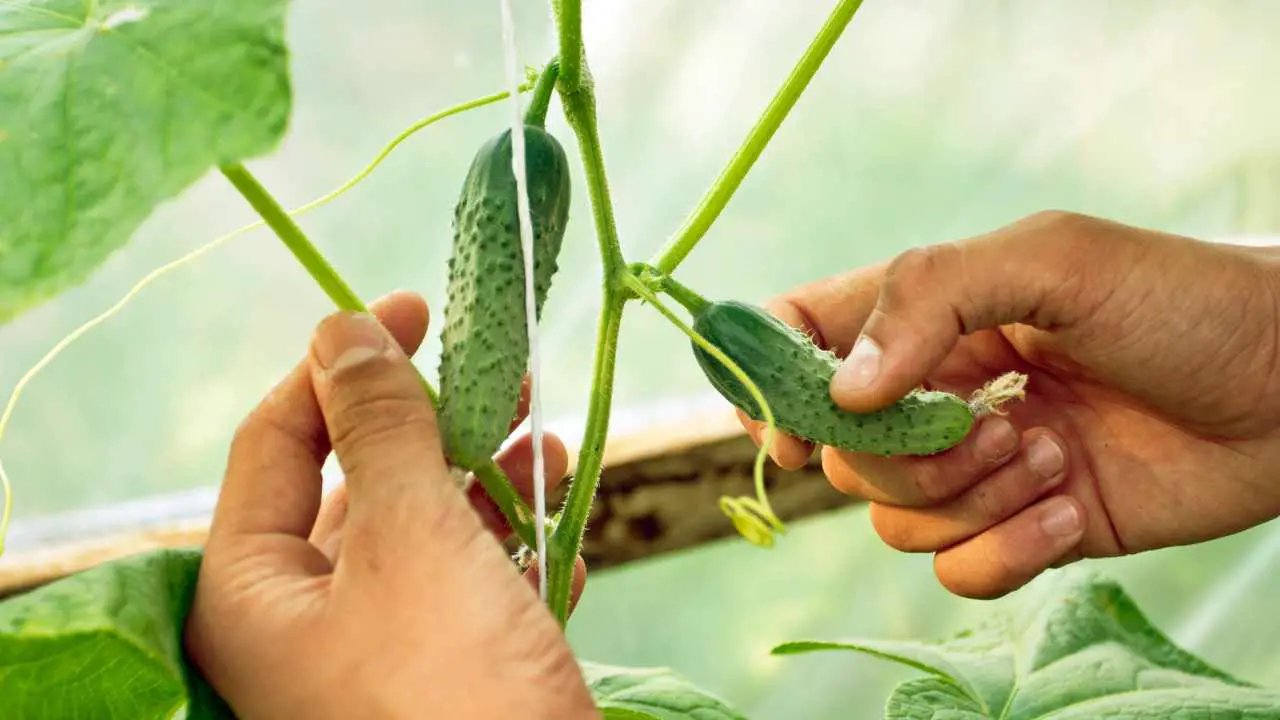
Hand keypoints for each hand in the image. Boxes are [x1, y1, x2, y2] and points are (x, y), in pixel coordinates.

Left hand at [185, 291, 593, 718]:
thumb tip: (342, 329)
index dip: (342, 364)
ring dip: (495, 485)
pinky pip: (477, 590)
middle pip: (364, 482)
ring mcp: (380, 653)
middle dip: (439, 425)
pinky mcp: (449, 676)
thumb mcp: (413, 540)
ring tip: (554, 452)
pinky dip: (522, 556)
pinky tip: (571, 542)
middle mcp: (305, 622)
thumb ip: (377, 429)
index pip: (276, 442)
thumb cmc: (456, 691)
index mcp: (254, 592)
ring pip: (431, 532)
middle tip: (505, 370)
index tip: (415, 309)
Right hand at [742, 211, 1279, 598]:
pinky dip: (1003, 554)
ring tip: (1050, 458)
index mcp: (926, 315)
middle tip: (994, 425)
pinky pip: (956, 571)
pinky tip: (1068, 513)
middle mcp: (937, 393)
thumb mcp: (1050, 260)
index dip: (770, 382)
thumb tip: (843, 394)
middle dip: (908, 457)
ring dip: (967, 500)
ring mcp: (977, 465)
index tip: (796, 426)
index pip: (802, 339)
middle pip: (845, 453)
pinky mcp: (1023, 529)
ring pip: (895, 519)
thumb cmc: (1178, 299)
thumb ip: (930, 298)